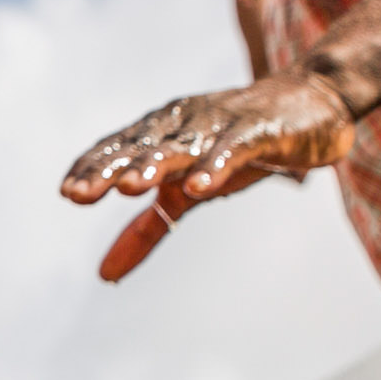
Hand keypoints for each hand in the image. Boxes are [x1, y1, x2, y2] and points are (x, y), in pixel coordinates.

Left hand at [62, 71, 354, 211]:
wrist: (312, 103)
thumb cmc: (238, 147)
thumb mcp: (186, 190)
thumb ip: (145, 231)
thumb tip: (104, 275)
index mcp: (160, 134)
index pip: (118, 149)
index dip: (92, 168)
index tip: (68, 192)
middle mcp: (183, 125)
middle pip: (139, 149)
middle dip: (109, 170)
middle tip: (80, 194)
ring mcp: (220, 126)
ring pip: (181, 146)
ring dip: (154, 165)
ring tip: (129, 188)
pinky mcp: (258, 133)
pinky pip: (233, 149)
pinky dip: (215, 166)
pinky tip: (197, 186)